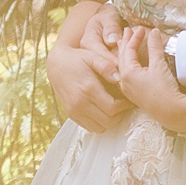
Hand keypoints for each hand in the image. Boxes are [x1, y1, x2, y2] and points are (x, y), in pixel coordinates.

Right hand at [48, 7, 132, 132]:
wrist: (56, 64)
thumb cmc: (78, 59)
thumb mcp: (93, 56)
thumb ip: (107, 66)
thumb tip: (119, 78)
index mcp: (88, 89)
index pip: (113, 108)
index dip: (125, 106)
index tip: (129, 100)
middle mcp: (80, 103)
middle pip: (108, 120)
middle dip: (120, 114)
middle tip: (124, 105)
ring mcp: (74, 111)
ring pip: (100, 127)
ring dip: (110, 120)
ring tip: (115, 108)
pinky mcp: (71, 115)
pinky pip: (90, 128)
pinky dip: (99, 123)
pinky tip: (103, 111)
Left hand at [114, 27, 185, 130]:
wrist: (173, 113)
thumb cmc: (165, 89)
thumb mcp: (159, 65)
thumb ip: (155, 47)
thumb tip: (154, 32)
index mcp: (127, 73)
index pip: (128, 50)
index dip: (134, 37)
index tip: (140, 28)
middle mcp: (124, 82)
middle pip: (121, 58)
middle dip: (125, 43)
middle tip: (127, 30)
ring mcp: (128, 89)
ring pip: (122, 67)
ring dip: (124, 54)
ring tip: (125, 43)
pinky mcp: (134, 95)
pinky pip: (125, 75)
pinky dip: (126, 64)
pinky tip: (129, 63)